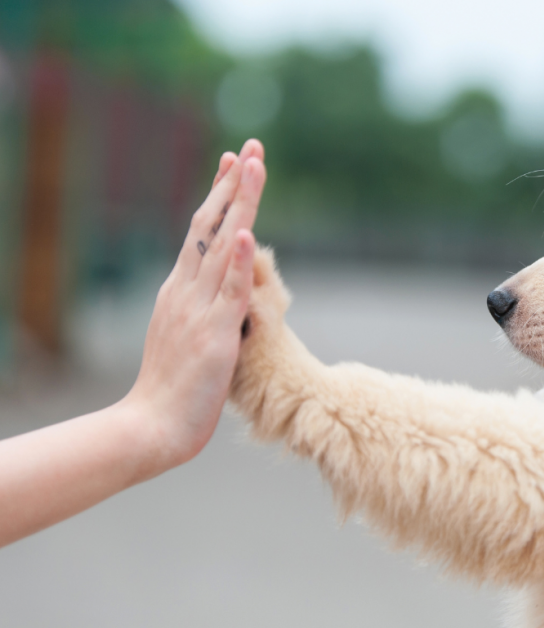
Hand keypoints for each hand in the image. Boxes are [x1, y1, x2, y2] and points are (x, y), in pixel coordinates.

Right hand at [125, 140, 265, 466]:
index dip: (220, 196)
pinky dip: (236, 261)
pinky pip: (228, 292)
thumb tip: (221, 298)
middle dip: (233, 186)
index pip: (202, 232)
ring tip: (254, 167)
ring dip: (239, 205)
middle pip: (210, 226)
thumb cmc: (172, 388)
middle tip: (251, 149)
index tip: (235, 164)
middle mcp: (186, 291)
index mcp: (181, 290)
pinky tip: (244, 231)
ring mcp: (199, 310)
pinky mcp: (214, 335)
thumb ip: (202, 311)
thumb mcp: (187, 336)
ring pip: (221, 247)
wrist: (151, 426)